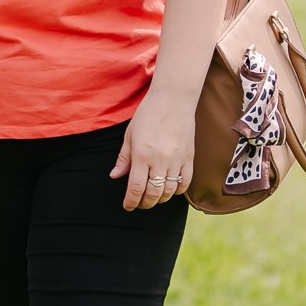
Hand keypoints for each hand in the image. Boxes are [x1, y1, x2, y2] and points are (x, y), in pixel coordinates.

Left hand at [108, 92, 194, 210]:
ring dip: (160, 199)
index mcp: (142, 154)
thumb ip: (124, 158)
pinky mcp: (189, 157)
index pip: (136, 188)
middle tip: (140, 204)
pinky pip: (185, 182)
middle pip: (153, 193)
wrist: (173, 99)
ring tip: (153, 197)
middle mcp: (160, 160)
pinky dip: (177, 190)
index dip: (131, 201)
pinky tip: (170, 189)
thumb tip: (115, 176)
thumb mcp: (130, 135)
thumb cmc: (148, 114)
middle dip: (145, 203)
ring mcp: (177, 160)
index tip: (128, 206)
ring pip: (169, 191)